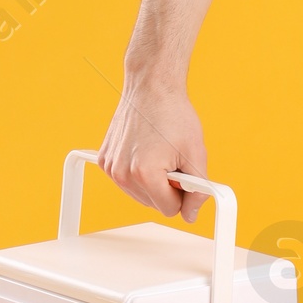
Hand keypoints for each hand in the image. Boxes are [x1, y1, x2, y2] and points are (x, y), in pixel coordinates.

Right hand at [97, 79, 207, 221]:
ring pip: (140, 195)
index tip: (186, 174)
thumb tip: (191, 215)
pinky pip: (127, 181)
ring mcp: (110, 168)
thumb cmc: (174, 115)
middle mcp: (123, 174)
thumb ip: (198, 190)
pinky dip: (138, 172)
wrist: (151, 88)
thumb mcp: (196, 153)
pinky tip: (146, 150)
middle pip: (154, 204)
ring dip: (153, 181)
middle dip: (168, 188)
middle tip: (173, 159)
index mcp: (145, 174)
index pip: (170, 209)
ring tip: (160, 153)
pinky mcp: (104, 160)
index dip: (184, 194)